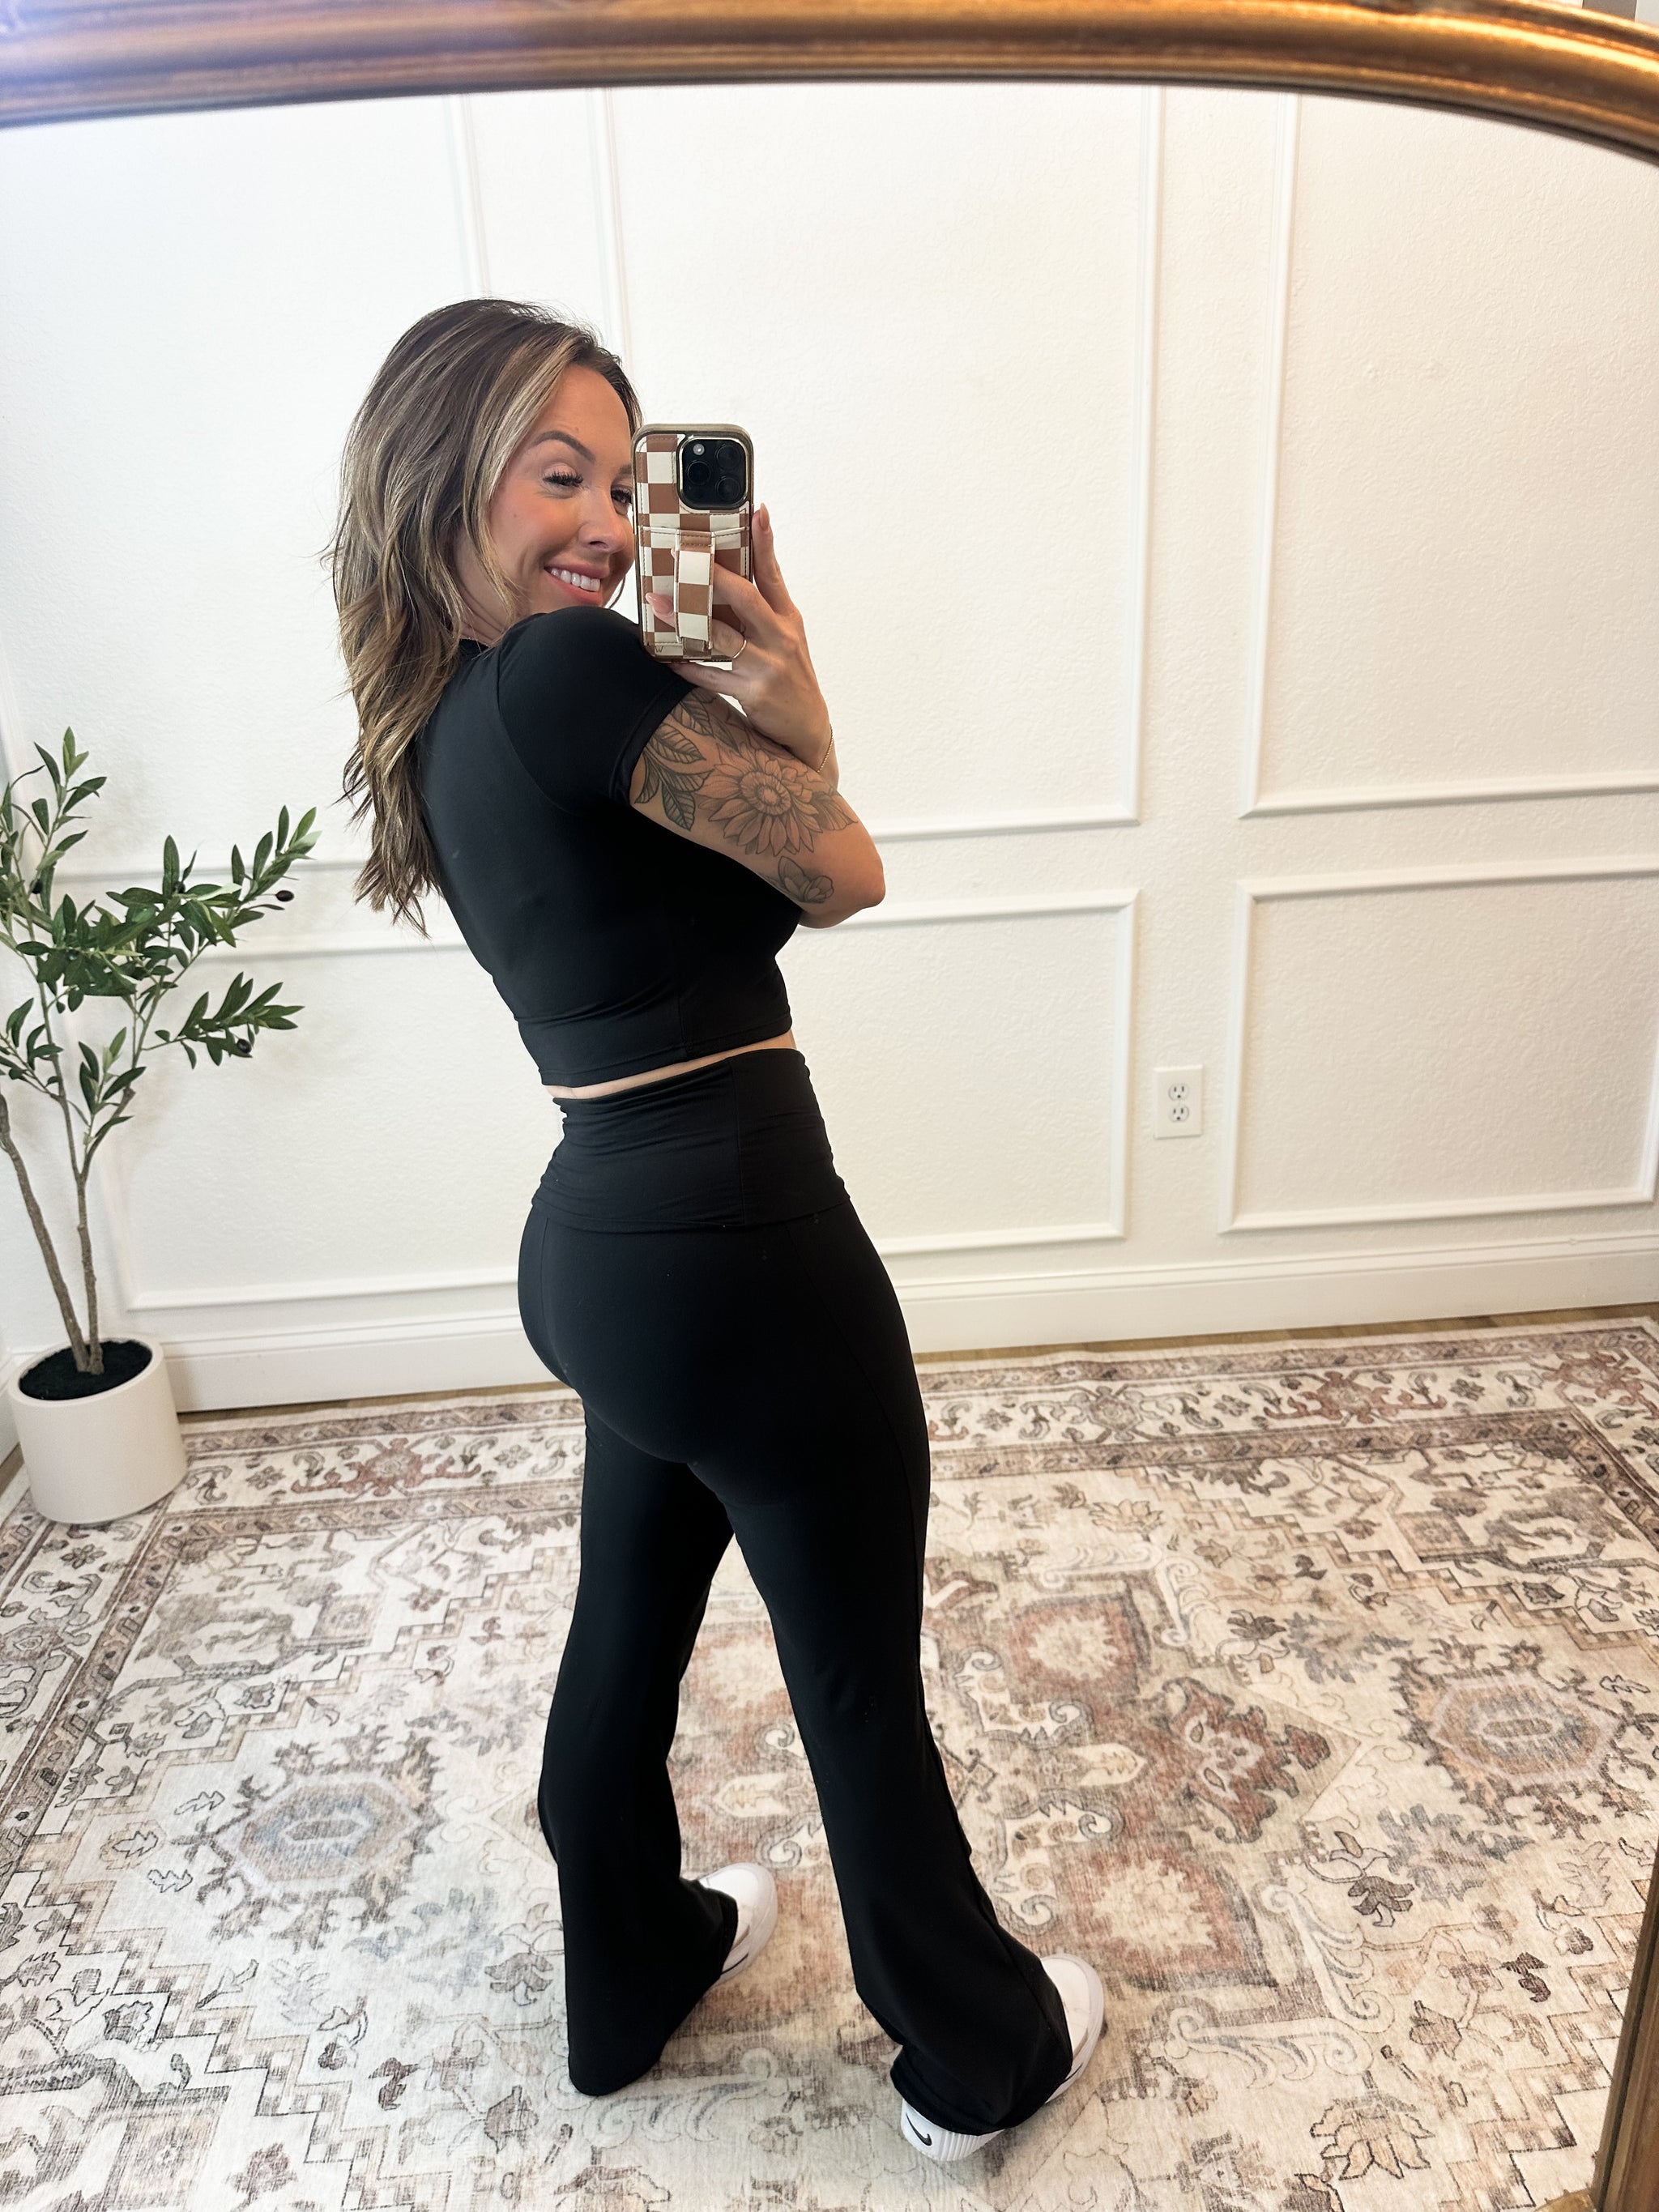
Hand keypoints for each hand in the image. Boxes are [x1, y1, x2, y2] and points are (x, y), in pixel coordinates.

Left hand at [646, 505, 832, 770]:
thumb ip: (762, 610)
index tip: (755, 510)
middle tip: (683, 556)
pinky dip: (687, 666)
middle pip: (745, 597)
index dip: (765, 541)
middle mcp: (781, 637)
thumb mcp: (787, 638)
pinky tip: (667, 656)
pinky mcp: (753, 693)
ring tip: (658, 603)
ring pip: (721, 635)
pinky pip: (711, 676)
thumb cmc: (789, 677)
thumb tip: (727, 580)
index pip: (773, 573)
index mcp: (789, 618)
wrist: (808, 729)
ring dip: (685, 617)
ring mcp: (767, 665)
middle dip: (712, 575)